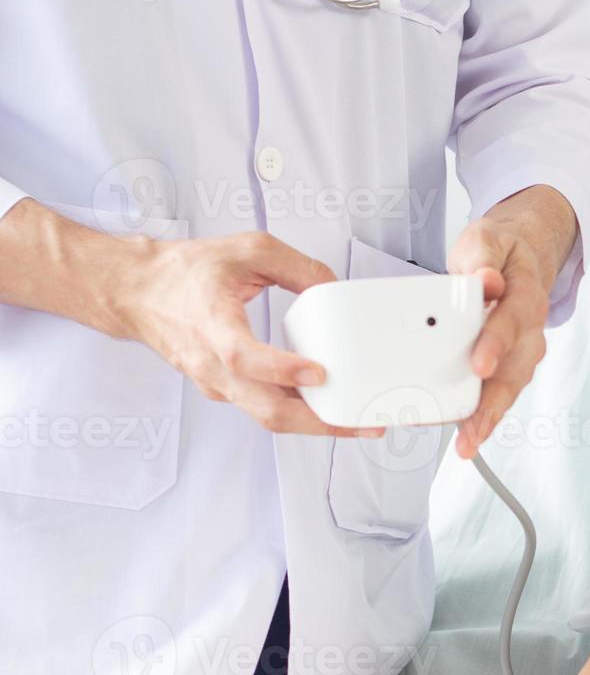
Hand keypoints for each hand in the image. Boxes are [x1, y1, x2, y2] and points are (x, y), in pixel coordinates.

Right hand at [112, 231, 380, 438]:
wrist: (137, 293)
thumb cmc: (186, 272)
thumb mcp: (246, 249)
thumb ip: (296, 266)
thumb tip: (335, 288)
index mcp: (211, 325)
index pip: (243, 357)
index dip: (282, 370)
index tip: (319, 372)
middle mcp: (212, 366)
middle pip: (267, 410)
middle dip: (321, 422)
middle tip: (366, 421)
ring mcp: (217, 385)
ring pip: (270, 417)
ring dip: (317, 424)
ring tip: (360, 422)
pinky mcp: (225, 392)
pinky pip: (266, 410)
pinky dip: (300, 414)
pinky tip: (330, 408)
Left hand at [449, 185, 578, 459]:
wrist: (520, 259)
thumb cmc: (498, 254)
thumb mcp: (487, 239)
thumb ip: (483, 256)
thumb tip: (485, 280)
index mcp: (526, 295)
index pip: (512, 321)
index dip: (496, 343)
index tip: (480, 365)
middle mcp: (530, 330)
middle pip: (516, 370)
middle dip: (494, 402)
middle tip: (473, 428)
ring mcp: (522, 352)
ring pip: (510, 389)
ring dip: (489, 418)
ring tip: (468, 443)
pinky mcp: (509, 366)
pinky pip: (499, 394)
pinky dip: (483, 416)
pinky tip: (465, 436)